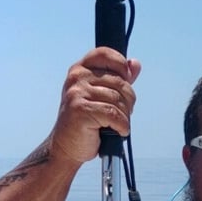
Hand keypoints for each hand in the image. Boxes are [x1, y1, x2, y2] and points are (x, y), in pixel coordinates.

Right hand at [49, 48, 141, 165]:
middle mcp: (77, 78)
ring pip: (118, 100)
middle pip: (119, 82)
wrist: (66, 146)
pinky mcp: (80, 110)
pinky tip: (119, 131)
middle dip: (128, 101)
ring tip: (118, 125)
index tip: (126, 81)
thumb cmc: (86, 122)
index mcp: (80, 69)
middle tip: (123, 114)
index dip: (121, 66)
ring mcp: (77, 93)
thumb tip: (135, 64)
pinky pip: (113, 115)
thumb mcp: (101, 96)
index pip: (105, 54)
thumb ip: (118, 79)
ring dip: (125, 116)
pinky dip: (122, 126)